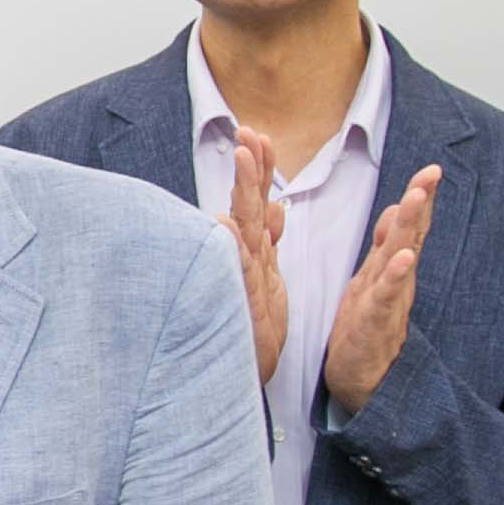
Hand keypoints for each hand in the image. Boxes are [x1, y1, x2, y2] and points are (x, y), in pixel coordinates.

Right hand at [224, 131, 284, 387]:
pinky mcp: (241, 303)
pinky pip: (237, 272)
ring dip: (241, 192)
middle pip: (247, 204)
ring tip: (241, 157)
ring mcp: (240, 279)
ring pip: (241, 228)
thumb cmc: (254, 326)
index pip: (258, 201)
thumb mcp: (270, 277)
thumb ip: (272, 241)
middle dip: (249, 167)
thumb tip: (278, 206)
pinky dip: (230, 248)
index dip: (260, 168)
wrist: (246, 372)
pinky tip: (225, 223)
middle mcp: (244, 259)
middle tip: (246, 132)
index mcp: (256, 251)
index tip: (260, 134)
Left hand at [319, 163, 437, 415]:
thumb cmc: (365, 329)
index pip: (407, 228)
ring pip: (398, 259)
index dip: (419, 198)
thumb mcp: (374, 281)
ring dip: (409, 228)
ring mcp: (386, 302)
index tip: (431, 169)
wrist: (360, 382)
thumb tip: (398, 208)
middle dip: (420, 202)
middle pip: (409, 235)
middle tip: (431, 172)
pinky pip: (384, 298)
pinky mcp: (372, 325)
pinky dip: (395, 278)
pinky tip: (405, 259)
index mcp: (389, 268)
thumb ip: (387, 246)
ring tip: (417, 199)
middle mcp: (393, 281)